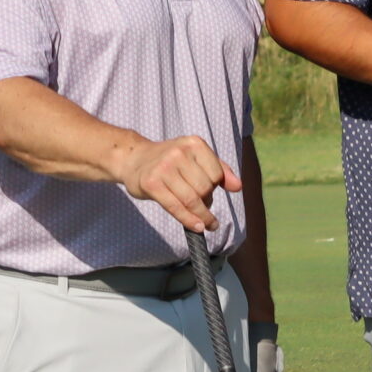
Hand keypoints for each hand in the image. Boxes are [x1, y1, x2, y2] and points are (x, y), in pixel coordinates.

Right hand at [116, 135, 238, 232]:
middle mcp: (179, 153)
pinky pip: (176, 207)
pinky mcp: (152, 184)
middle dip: (207, 201)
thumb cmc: (169, 161)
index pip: (216, 174)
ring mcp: (164, 168)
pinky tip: (198, 227)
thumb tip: (238, 187)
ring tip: (206, 223)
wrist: (133, 159)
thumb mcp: (196, 157)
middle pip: (204, 188)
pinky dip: (189, 220)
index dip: (216, 187)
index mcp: (194, 144)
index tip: (210, 192)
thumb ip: (220, 170)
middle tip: (202, 205)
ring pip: (192, 200)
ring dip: (202, 216)